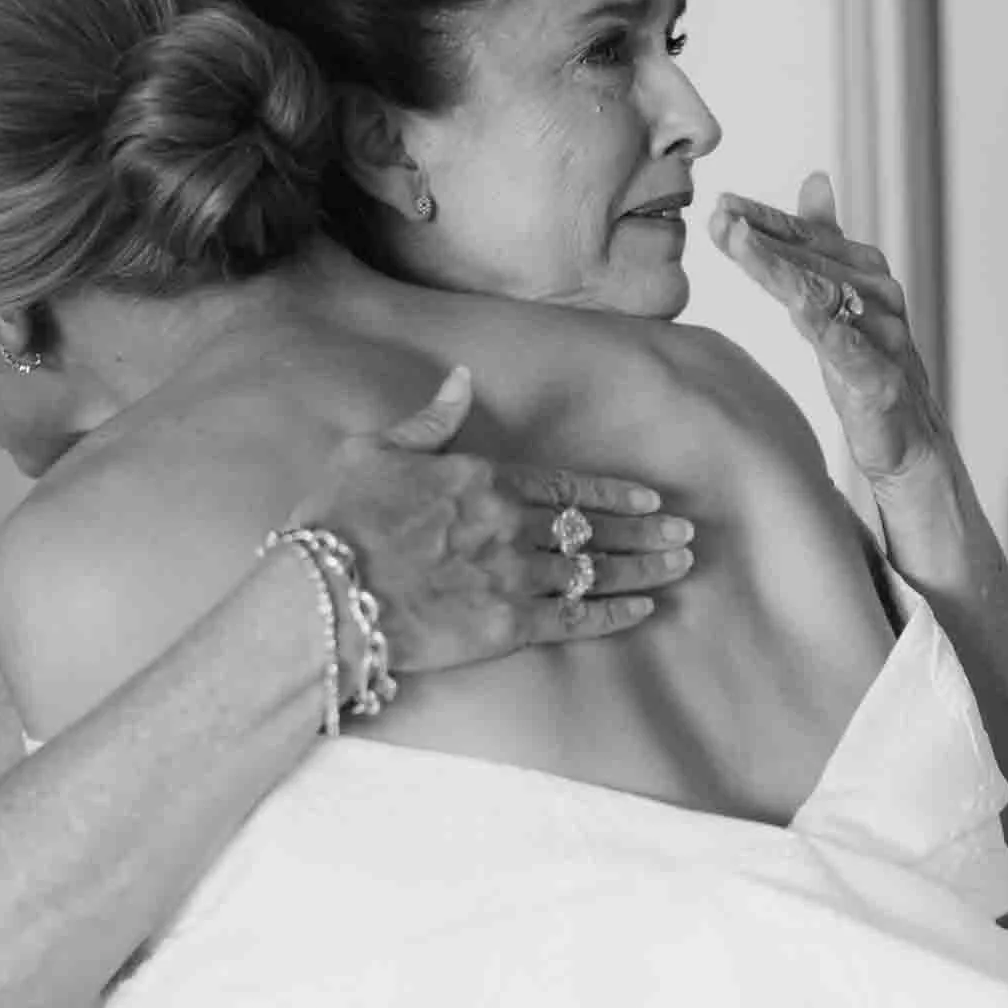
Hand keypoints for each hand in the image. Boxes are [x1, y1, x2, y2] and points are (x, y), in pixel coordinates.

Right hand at [309, 366, 695, 672]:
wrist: (321, 595)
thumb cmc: (338, 521)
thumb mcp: (375, 451)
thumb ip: (430, 420)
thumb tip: (461, 379)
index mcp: (482, 479)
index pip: (566, 486)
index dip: (613, 494)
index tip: (650, 499)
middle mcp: (509, 525)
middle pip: (592, 528)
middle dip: (644, 532)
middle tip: (686, 535)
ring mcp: (512, 577)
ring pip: (593, 571)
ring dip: (642, 569)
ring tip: (678, 567)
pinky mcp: (505, 627)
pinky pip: (574, 620)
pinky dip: (613, 615)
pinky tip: (644, 611)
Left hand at [709, 173, 945, 487]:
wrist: (911, 441)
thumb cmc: (870, 366)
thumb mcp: (843, 299)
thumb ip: (826, 241)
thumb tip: (816, 179)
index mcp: (867, 272)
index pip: (809, 236)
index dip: (765, 218)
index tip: (722, 202)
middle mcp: (880, 295)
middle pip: (812, 260)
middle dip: (762, 238)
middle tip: (718, 217)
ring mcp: (884, 337)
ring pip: (826, 295)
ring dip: (779, 268)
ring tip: (739, 246)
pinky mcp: (881, 381)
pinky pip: (846, 349)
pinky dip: (820, 326)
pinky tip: (791, 307)